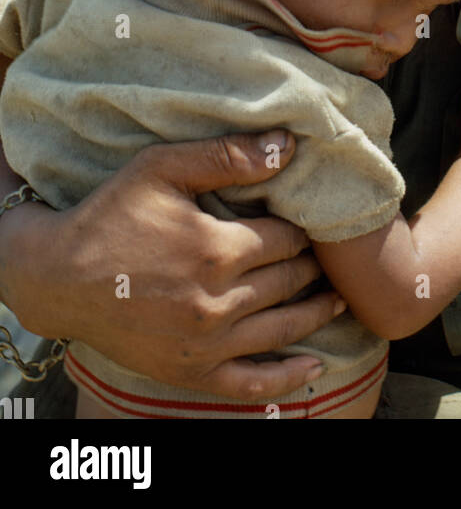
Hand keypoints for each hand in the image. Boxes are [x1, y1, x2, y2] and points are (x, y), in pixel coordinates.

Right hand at [0, 130, 344, 400]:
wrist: (58, 277)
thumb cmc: (110, 215)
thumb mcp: (163, 168)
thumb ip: (227, 156)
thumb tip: (288, 145)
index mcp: (217, 249)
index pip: (287, 239)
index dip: (302, 229)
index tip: (309, 221)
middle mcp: (217, 302)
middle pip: (289, 281)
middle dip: (311, 267)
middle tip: (326, 258)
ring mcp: (205, 343)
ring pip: (282, 327)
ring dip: (316, 313)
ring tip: (336, 299)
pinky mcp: (190, 372)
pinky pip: (251, 382)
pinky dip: (287, 376)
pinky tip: (313, 367)